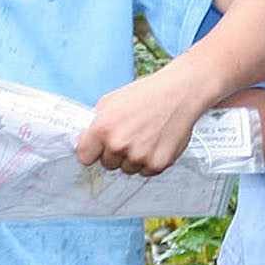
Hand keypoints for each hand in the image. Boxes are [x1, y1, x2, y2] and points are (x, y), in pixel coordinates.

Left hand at [78, 71, 208, 175]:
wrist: (179, 93)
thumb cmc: (147, 93)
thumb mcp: (112, 100)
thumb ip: (96, 122)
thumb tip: (88, 139)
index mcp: (103, 128)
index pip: (84, 157)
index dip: (92, 151)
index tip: (98, 148)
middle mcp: (119, 144)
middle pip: (107, 165)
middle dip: (115, 154)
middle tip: (130, 135)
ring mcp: (138, 156)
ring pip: (127, 169)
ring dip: (133, 158)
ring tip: (145, 137)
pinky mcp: (157, 164)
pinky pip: (145, 171)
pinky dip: (149, 161)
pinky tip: (156, 142)